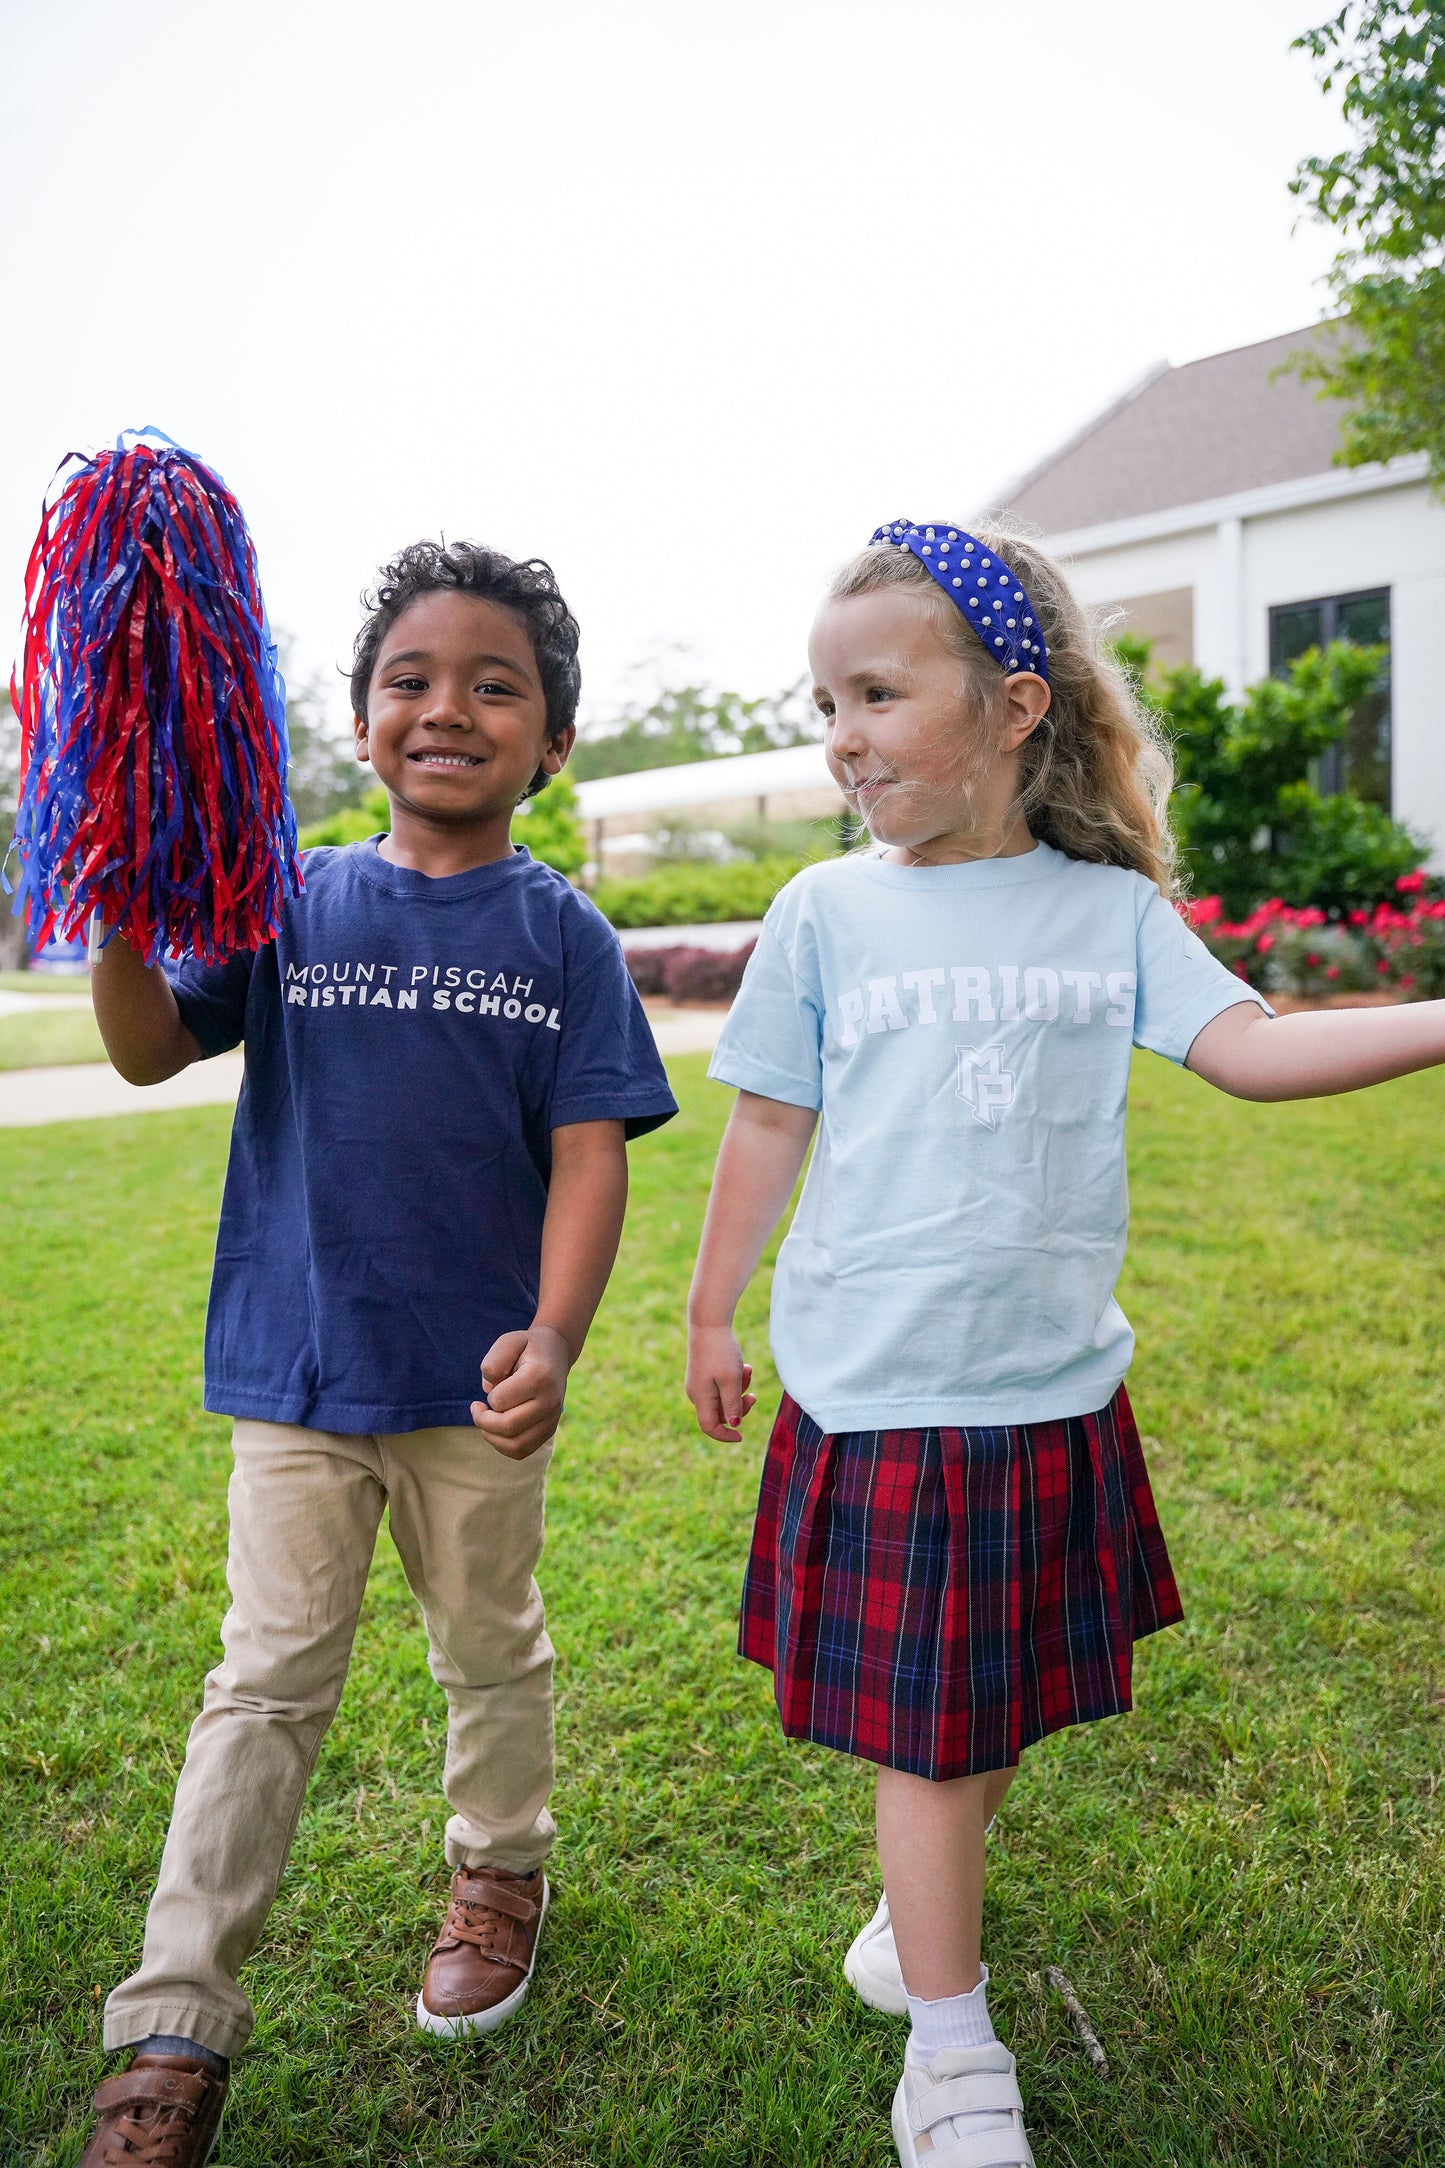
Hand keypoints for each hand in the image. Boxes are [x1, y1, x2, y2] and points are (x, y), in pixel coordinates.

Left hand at [472, 1325, 569, 1459]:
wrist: (555, 1353)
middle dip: (483, 1421)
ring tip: (485, 1421)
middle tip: (477, 1408)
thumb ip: (493, 1361)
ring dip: (491, 1437)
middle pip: (508, 1427)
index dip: (489, 1396)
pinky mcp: (550, 1431)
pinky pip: (522, 1451)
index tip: (493, 1384)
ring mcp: (552, 1419)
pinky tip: (496, 1430)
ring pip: (515, 1446)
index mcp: (540, 1377)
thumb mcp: (508, 1341)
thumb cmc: (526, 1348)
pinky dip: (503, 1446)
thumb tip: (489, 1390)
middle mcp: (550, 1402)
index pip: (501, 1401)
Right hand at [686, 1322, 755, 1441]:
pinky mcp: (704, 1372)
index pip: (709, 1427)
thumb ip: (732, 1405)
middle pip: (719, 1413)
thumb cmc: (720, 1353)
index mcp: (700, 1398)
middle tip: (754, 1396)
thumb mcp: (731, 1381)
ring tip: (748, 1371)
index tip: (741, 1437)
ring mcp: (699, 1382)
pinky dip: (734, 1380)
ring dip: (739, 1389)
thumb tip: (734, 1425)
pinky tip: (745, 1367)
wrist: (709, 1323)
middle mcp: (696, 1393)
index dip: (724, 1435)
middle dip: (739, 1407)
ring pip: (723, 1397)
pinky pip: (721, 1385)